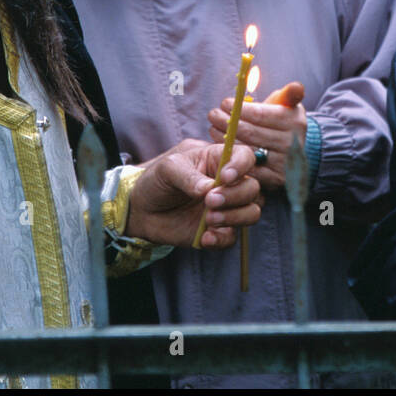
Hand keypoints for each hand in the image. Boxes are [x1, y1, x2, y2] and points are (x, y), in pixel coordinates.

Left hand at [125, 138, 263, 247]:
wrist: (142, 209)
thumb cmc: (157, 180)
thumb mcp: (167, 169)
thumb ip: (188, 176)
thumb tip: (208, 189)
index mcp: (218, 160)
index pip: (245, 157)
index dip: (242, 166)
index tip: (224, 177)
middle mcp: (228, 184)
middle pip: (252, 188)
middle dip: (235, 196)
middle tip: (209, 200)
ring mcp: (226, 208)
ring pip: (251, 212)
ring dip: (235, 217)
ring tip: (209, 218)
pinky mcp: (218, 230)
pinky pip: (232, 237)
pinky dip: (222, 238)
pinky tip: (205, 237)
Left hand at [207, 81, 307, 193]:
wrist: (291, 151)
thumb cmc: (281, 122)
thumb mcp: (286, 106)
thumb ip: (289, 94)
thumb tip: (297, 87)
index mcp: (295, 121)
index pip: (259, 114)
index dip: (238, 109)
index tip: (224, 103)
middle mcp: (292, 143)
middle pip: (250, 132)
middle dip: (227, 121)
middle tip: (213, 114)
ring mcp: (284, 163)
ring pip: (246, 150)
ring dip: (224, 138)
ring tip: (214, 127)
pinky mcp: (274, 179)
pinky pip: (246, 168)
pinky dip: (230, 157)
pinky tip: (221, 147)